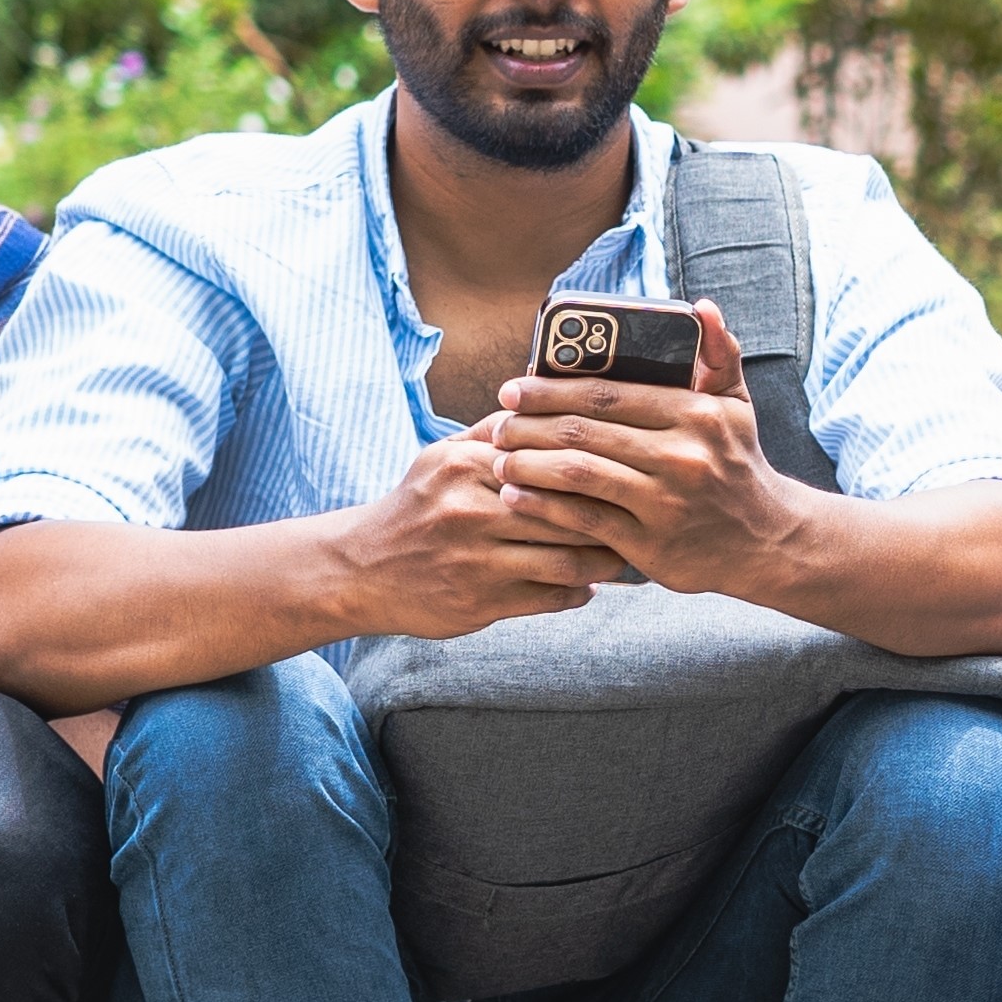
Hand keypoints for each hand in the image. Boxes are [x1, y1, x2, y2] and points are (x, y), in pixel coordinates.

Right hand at [327, 428, 628, 642]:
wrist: (359, 569)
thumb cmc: (415, 507)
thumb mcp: (441, 458)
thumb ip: (493, 432)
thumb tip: (545, 399)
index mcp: (467, 467)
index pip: (552, 462)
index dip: (597, 468)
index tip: (628, 471)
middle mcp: (472, 511)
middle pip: (567, 511)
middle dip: (611, 515)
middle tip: (642, 515)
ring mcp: (477, 560)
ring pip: (566, 559)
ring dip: (605, 560)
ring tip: (624, 553)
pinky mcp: (481, 602)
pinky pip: (549, 598)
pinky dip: (578, 592)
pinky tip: (590, 585)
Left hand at [487, 301, 807, 601]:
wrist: (768, 541)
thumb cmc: (739, 465)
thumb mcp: (738, 406)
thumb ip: (719, 354)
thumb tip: (703, 308)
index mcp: (696, 414)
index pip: (607, 393)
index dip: (550, 389)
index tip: (512, 390)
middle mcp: (682, 455)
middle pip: (583, 432)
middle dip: (527, 426)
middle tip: (497, 425)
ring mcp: (665, 502)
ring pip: (576, 473)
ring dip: (527, 464)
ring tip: (500, 459)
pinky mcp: (651, 544)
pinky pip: (583, 518)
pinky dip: (542, 506)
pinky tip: (516, 497)